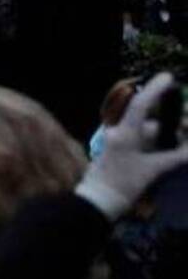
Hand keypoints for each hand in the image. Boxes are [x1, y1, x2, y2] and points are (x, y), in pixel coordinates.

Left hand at [76, 72, 187, 219]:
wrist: (98, 201)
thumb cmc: (124, 184)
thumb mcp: (153, 170)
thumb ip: (176, 156)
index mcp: (125, 133)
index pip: (140, 105)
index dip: (155, 89)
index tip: (168, 77)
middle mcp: (119, 132)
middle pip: (147, 117)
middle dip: (167, 116)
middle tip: (184, 121)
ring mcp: (117, 141)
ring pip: (145, 129)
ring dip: (163, 130)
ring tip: (180, 130)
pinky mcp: (118, 151)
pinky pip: (139, 139)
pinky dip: (154, 140)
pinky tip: (170, 146)